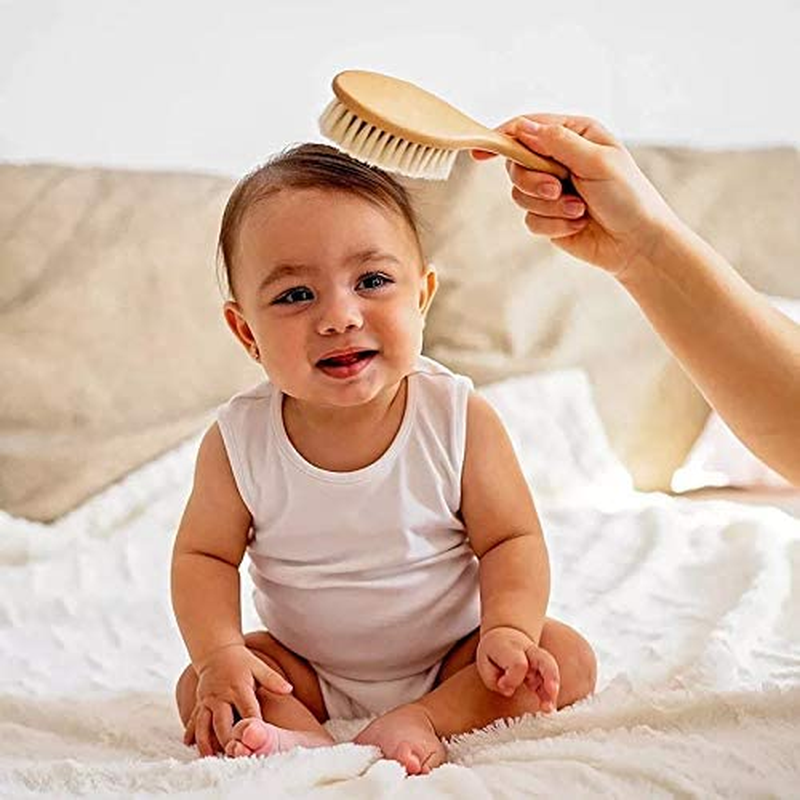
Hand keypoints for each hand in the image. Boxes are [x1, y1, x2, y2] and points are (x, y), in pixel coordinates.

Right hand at [184, 644, 292, 755]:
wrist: (217, 651)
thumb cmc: (241, 661)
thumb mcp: (258, 666)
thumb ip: (273, 679)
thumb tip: (289, 689)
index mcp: (239, 688)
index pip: (247, 710)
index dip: (252, 726)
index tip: (256, 742)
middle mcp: (221, 696)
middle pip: (222, 722)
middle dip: (226, 740)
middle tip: (232, 757)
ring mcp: (208, 700)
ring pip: (204, 724)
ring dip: (205, 741)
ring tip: (209, 758)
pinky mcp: (199, 703)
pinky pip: (194, 719)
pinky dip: (191, 733)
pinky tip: (189, 745)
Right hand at [473, 114, 681, 280]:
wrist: (637, 242)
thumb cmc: (628, 197)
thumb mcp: (597, 161)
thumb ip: (558, 142)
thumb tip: (522, 127)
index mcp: (574, 135)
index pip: (528, 128)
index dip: (503, 137)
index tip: (482, 151)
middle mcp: (560, 159)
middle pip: (517, 163)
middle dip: (533, 180)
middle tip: (557, 188)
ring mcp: (552, 190)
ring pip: (520, 194)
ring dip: (549, 206)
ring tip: (579, 209)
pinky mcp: (548, 217)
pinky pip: (530, 220)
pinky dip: (554, 224)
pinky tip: (578, 223)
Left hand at [476, 627, 559, 712]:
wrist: (505, 637)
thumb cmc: (494, 652)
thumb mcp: (485, 662)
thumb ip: (493, 678)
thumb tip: (509, 690)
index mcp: (512, 647)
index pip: (519, 664)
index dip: (512, 679)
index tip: (501, 684)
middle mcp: (529, 652)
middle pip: (544, 660)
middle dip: (550, 676)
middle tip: (551, 691)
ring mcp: (539, 661)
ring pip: (551, 671)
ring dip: (552, 691)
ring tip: (548, 707)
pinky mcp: (543, 672)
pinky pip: (550, 683)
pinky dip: (550, 696)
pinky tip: (549, 707)